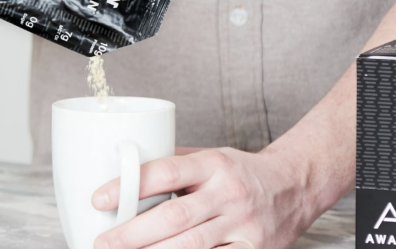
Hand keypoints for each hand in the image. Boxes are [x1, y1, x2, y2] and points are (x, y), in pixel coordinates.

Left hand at [91, 147, 317, 248]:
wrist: (295, 185)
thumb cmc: (246, 171)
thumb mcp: (215, 156)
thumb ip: (178, 163)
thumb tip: (132, 169)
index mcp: (215, 164)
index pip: (166, 171)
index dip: (130, 186)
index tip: (100, 199)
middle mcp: (228, 193)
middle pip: (174, 216)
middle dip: (133, 233)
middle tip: (103, 242)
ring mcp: (242, 225)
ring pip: (191, 245)